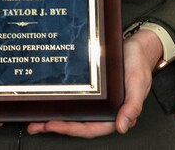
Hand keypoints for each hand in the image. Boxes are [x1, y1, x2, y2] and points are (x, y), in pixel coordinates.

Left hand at [26, 27, 162, 137]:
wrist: (138, 45)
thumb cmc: (138, 65)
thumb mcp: (138, 84)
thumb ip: (132, 106)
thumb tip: (122, 127)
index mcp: (115, 113)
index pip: (90, 128)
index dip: (70, 129)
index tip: (52, 125)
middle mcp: (104, 109)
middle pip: (77, 124)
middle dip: (56, 126)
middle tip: (36, 125)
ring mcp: (96, 99)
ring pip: (73, 113)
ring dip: (55, 117)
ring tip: (35, 119)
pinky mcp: (90, 88)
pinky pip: (75, 98)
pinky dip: (61, 102)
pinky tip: (49, 101)